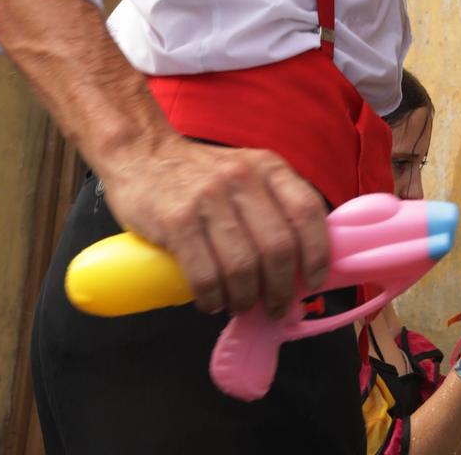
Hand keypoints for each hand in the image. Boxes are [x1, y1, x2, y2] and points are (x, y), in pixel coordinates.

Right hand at [98, 135, 329, 318]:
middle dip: (281, 289)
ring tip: (240, 306)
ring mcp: (209, 198)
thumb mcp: (246, 172)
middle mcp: (242, 178)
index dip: (318, 253)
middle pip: (278, 248)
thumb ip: (272, 205)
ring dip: (246, 300)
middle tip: (275, 308)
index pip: (307, 211)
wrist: (142, 152)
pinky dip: (213, 299)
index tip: (314, 282)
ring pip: (243, 267)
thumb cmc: (200, 174)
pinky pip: (205, 276)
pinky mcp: (177, 221)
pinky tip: (212, 302)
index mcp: (268, 167)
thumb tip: (300, 264)